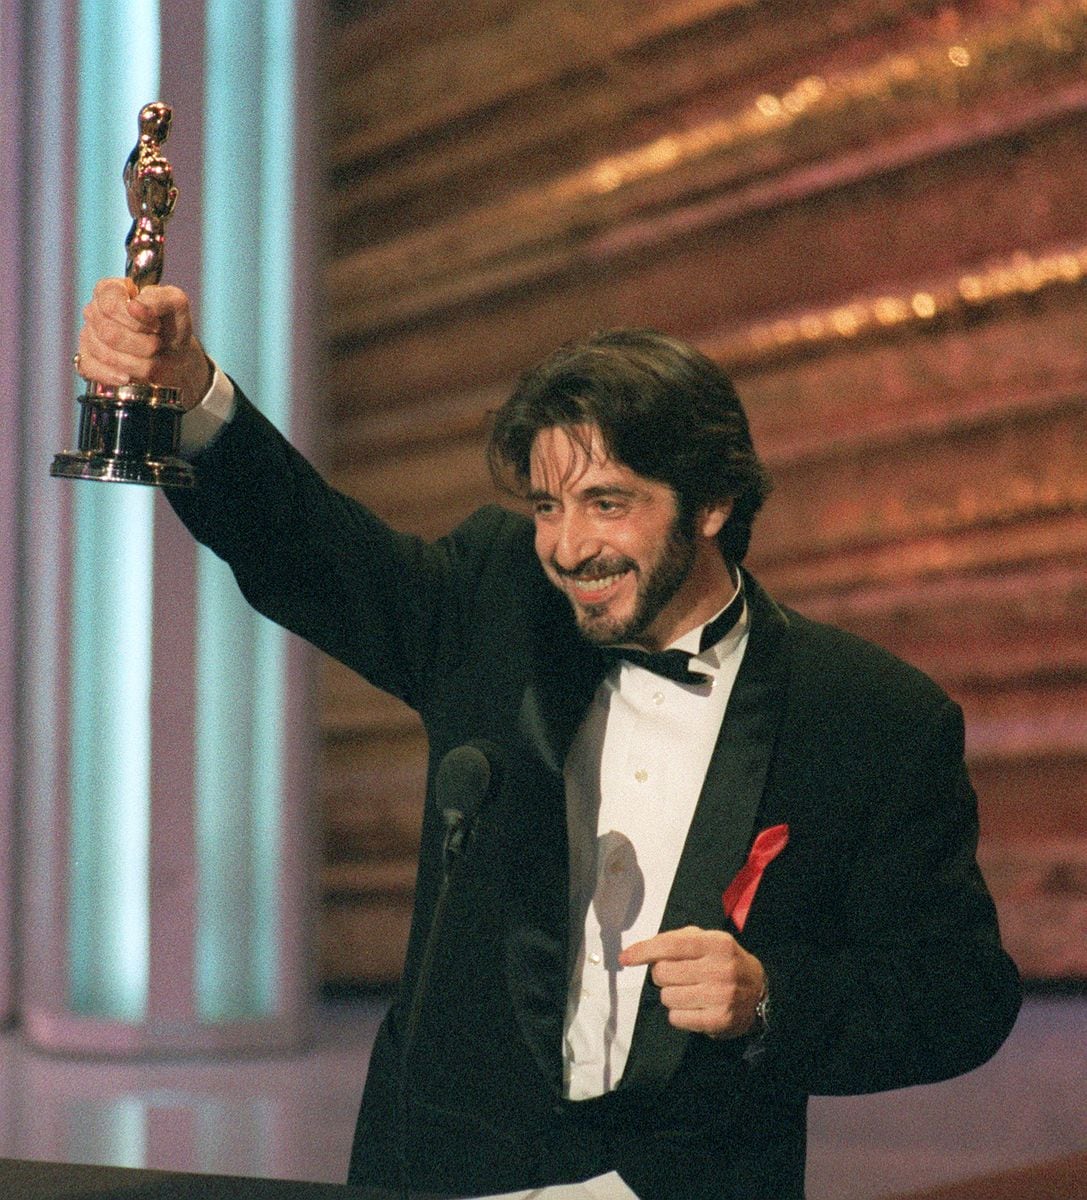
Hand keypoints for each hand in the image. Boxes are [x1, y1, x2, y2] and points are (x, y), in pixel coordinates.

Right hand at [77, 277, 212, 409]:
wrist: (175, 358)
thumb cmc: (172, 327)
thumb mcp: (176, 305)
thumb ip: (158, 299)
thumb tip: (133, 306)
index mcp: (110, 290)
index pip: (111, 306)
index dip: (136, 321)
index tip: (157, 327)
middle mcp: (94, 309)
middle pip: (108, 333)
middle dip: (142, 345)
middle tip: (157, 346)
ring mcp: (88, 334)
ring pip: (104, 354)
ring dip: (136, 363)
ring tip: (152, 361)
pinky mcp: (87, 358)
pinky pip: (90, 369)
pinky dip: (113, 376)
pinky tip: (127, 378)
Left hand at [619, 925, 765, 1037]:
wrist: (761, 992)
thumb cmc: (724, 961)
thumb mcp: (707, 939)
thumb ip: (676, 940)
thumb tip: (640, 952)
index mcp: (716, 943)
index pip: (669, 946)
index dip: (643, 951)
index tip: (625, 958)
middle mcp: (719, 969)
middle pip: (663, 974)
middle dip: (661, 975)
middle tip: (676, 976)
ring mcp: (720, 997)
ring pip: (667, 997)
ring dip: (670, 995)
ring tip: (687, 991)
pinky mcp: (719, 1021)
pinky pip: (676, 1018)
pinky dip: (677, 1014)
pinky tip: (692, 1007)